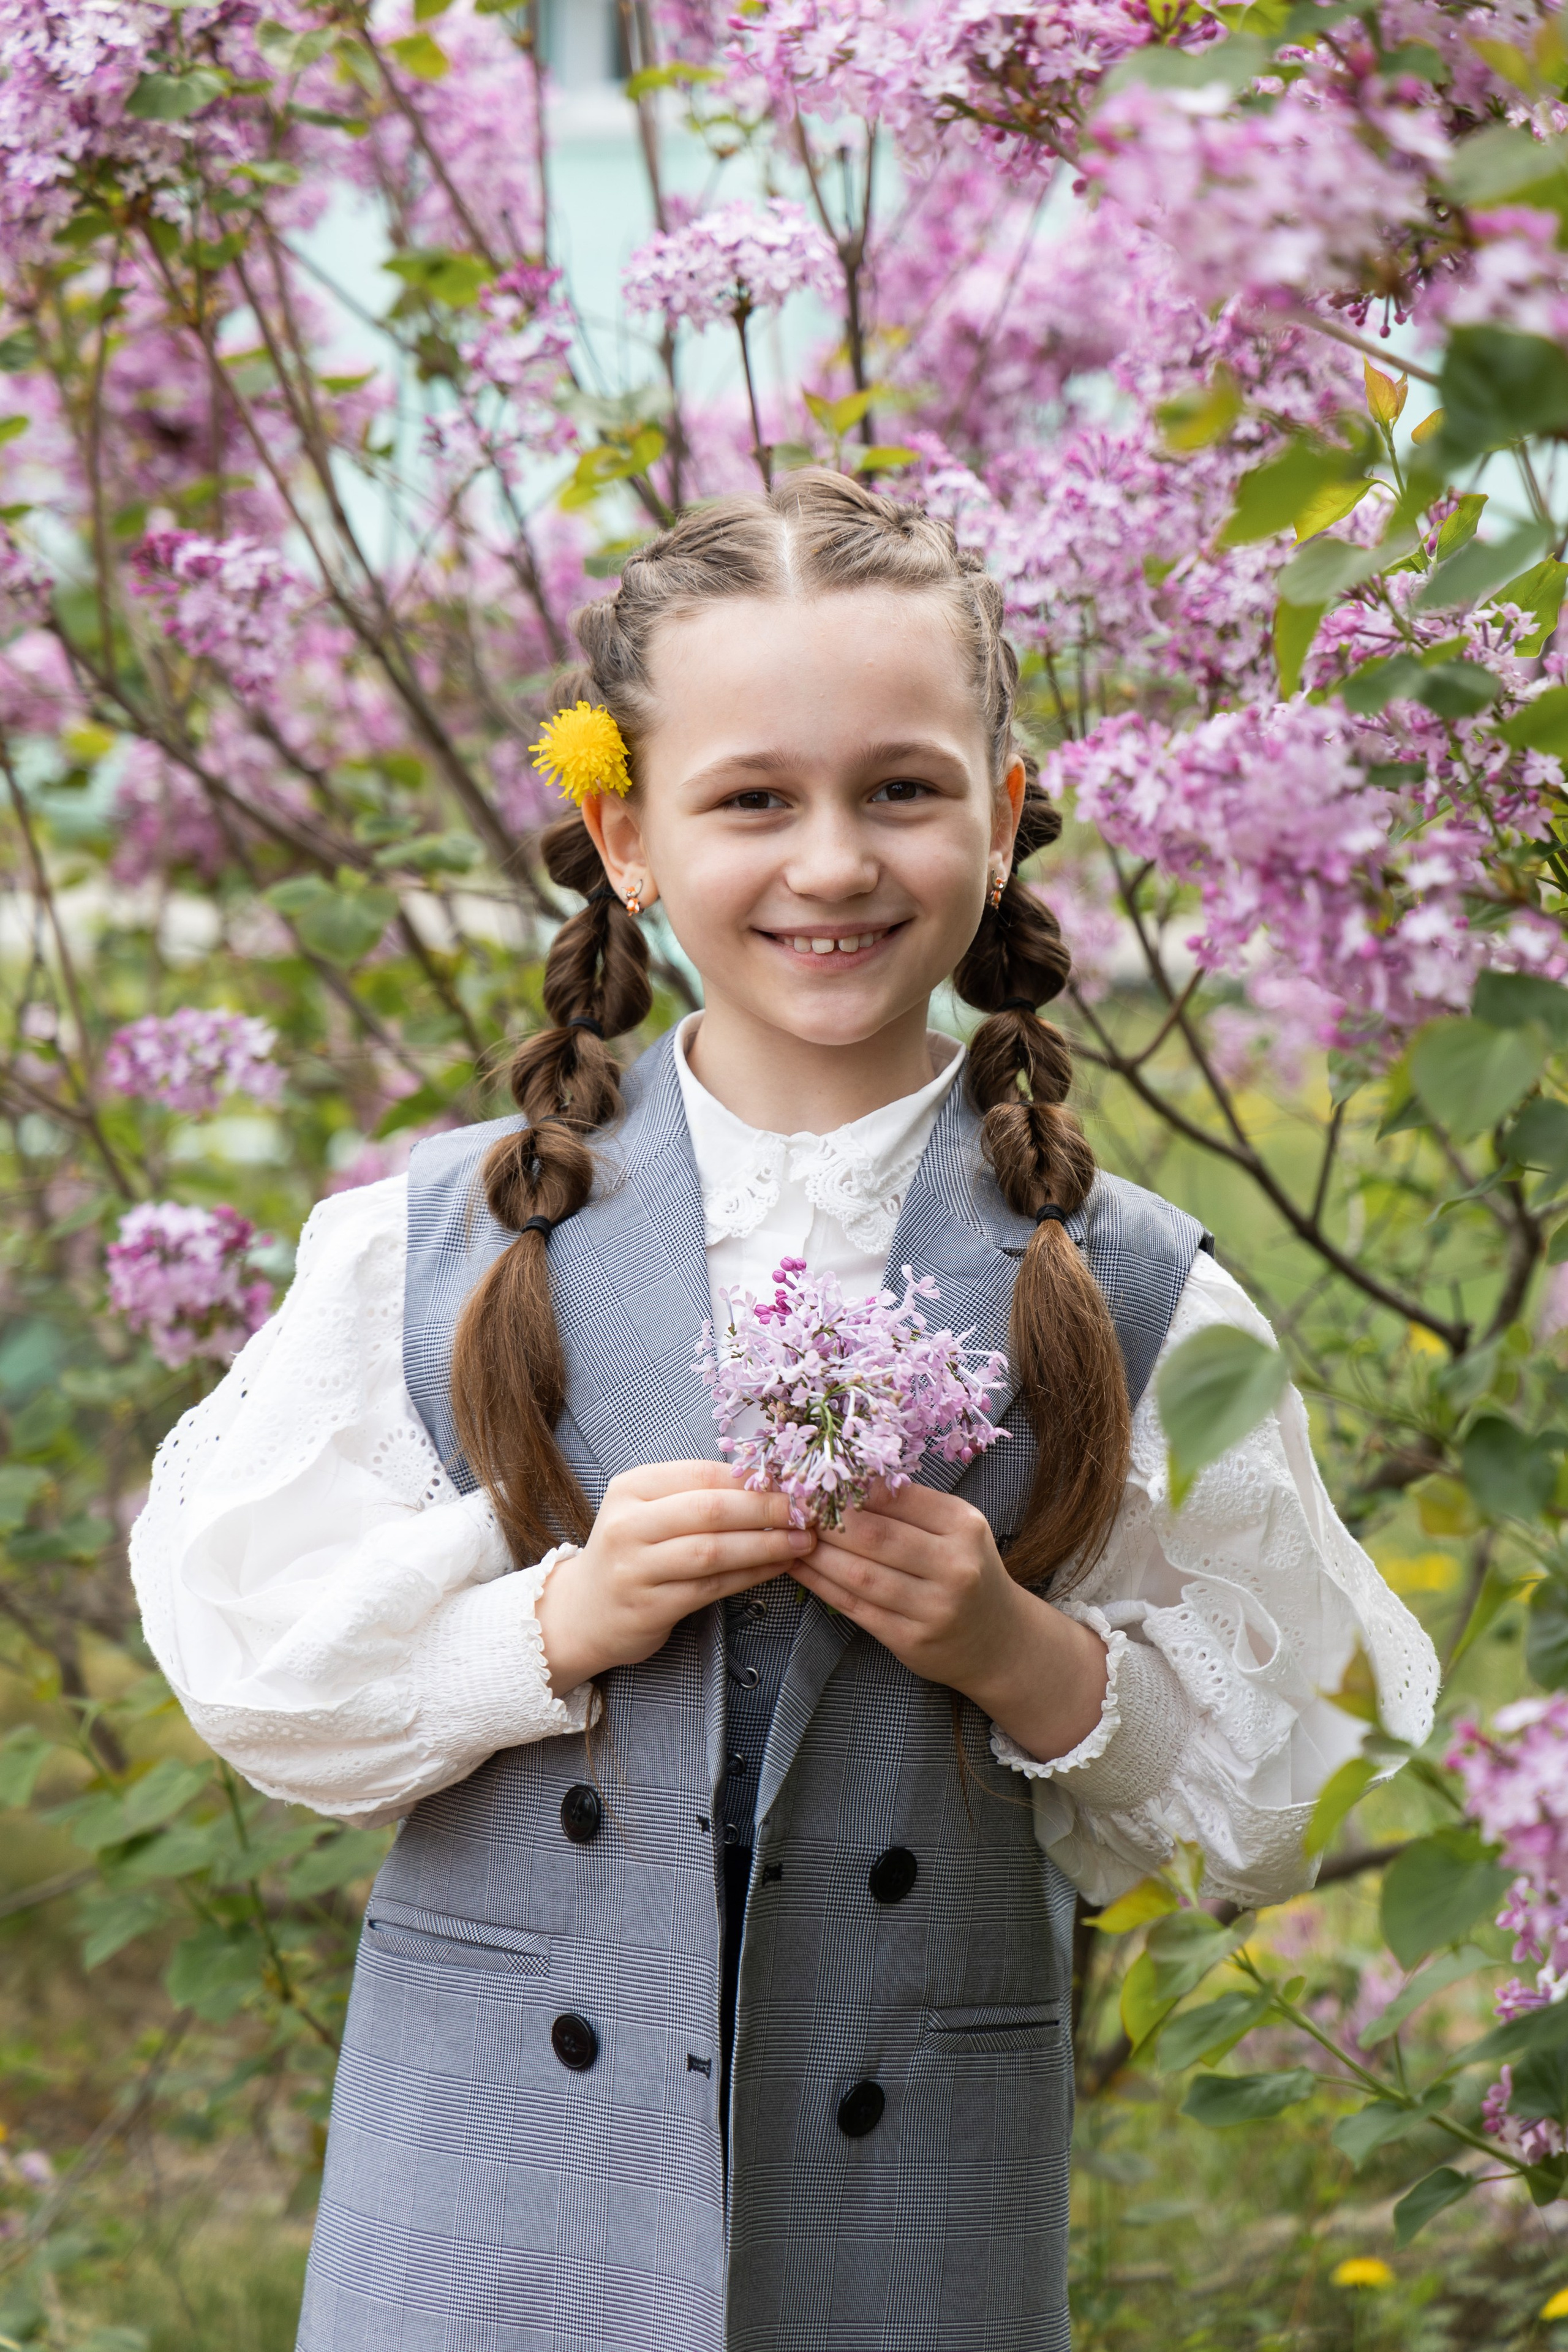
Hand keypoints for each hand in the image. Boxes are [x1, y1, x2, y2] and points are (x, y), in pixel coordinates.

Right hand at [535, 1459, 815, 1695]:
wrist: (583, 1612)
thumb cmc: (633, 1553)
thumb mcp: (652, 1511)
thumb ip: (699, 1494)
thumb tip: (770, 1480)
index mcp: (632, 1487)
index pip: (702, 1473)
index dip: (753, 1477)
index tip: (795, 1480)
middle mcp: (627, 1524)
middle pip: (709, 1509)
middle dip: (766, 1508)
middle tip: (808, 1509)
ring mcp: (634, 1567)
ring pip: (712, 1551)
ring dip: (765, 1544)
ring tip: (803, 1540)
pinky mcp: (648, 1606)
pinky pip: (711, 1587)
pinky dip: (750, 1574)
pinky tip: (778, 1566)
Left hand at [795, 1483, 1108, 1760]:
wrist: (997, 1641)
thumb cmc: (967, 1571)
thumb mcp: (955, 1529)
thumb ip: (909, 1505)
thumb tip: (846, 1477)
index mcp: (963, 1526)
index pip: (897, 1498)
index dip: (850, 1488)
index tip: (815, 1478)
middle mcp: (955, 1567)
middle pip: (875, 1536)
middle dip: (826, 1520)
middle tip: (793, 1506)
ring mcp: (934, 1608)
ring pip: (860, 1574)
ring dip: (816, 1554)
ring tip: (789, 1536)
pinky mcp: (912, 1641)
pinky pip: (855, 1608)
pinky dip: (821, 1586)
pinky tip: (800, 1568)